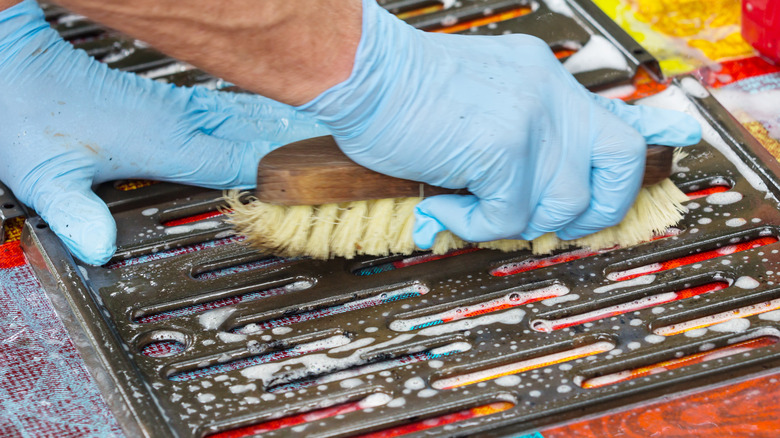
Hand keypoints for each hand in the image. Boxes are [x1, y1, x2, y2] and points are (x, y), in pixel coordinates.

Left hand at [0, 0, 327, 264]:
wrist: (14, 63)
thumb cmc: (28, 115)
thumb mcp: (43, 178)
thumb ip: (75, 214)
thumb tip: (98, 249)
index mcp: (160, 141)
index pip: (236, 160)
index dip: (277, 173)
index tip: (314, 184)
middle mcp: (177, 120)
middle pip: (256, 131)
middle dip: (300, 142)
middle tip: (344, 149)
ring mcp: (177, 107)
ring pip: (248, 114)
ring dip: (287, 123)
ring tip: (326, 132)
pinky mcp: (170, 102)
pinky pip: (231, 106)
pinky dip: (260, 114)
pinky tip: (272, 117)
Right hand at [299, 0, 701, 248]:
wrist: (363, 72)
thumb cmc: (402, 92)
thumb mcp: (480, 98)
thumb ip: (515, 132)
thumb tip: (531, 190)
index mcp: (544, 78)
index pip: (615, 124)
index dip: (617, 174)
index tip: (602, 201)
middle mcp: (550, 93)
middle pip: (623, 162)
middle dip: (596, 210)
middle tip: (550, 223)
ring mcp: (531, 119)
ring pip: (563, 203)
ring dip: (516, 222)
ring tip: (471, 208)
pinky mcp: (502, 147)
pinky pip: (508, 217)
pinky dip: (473, 225)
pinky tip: (444, 207)